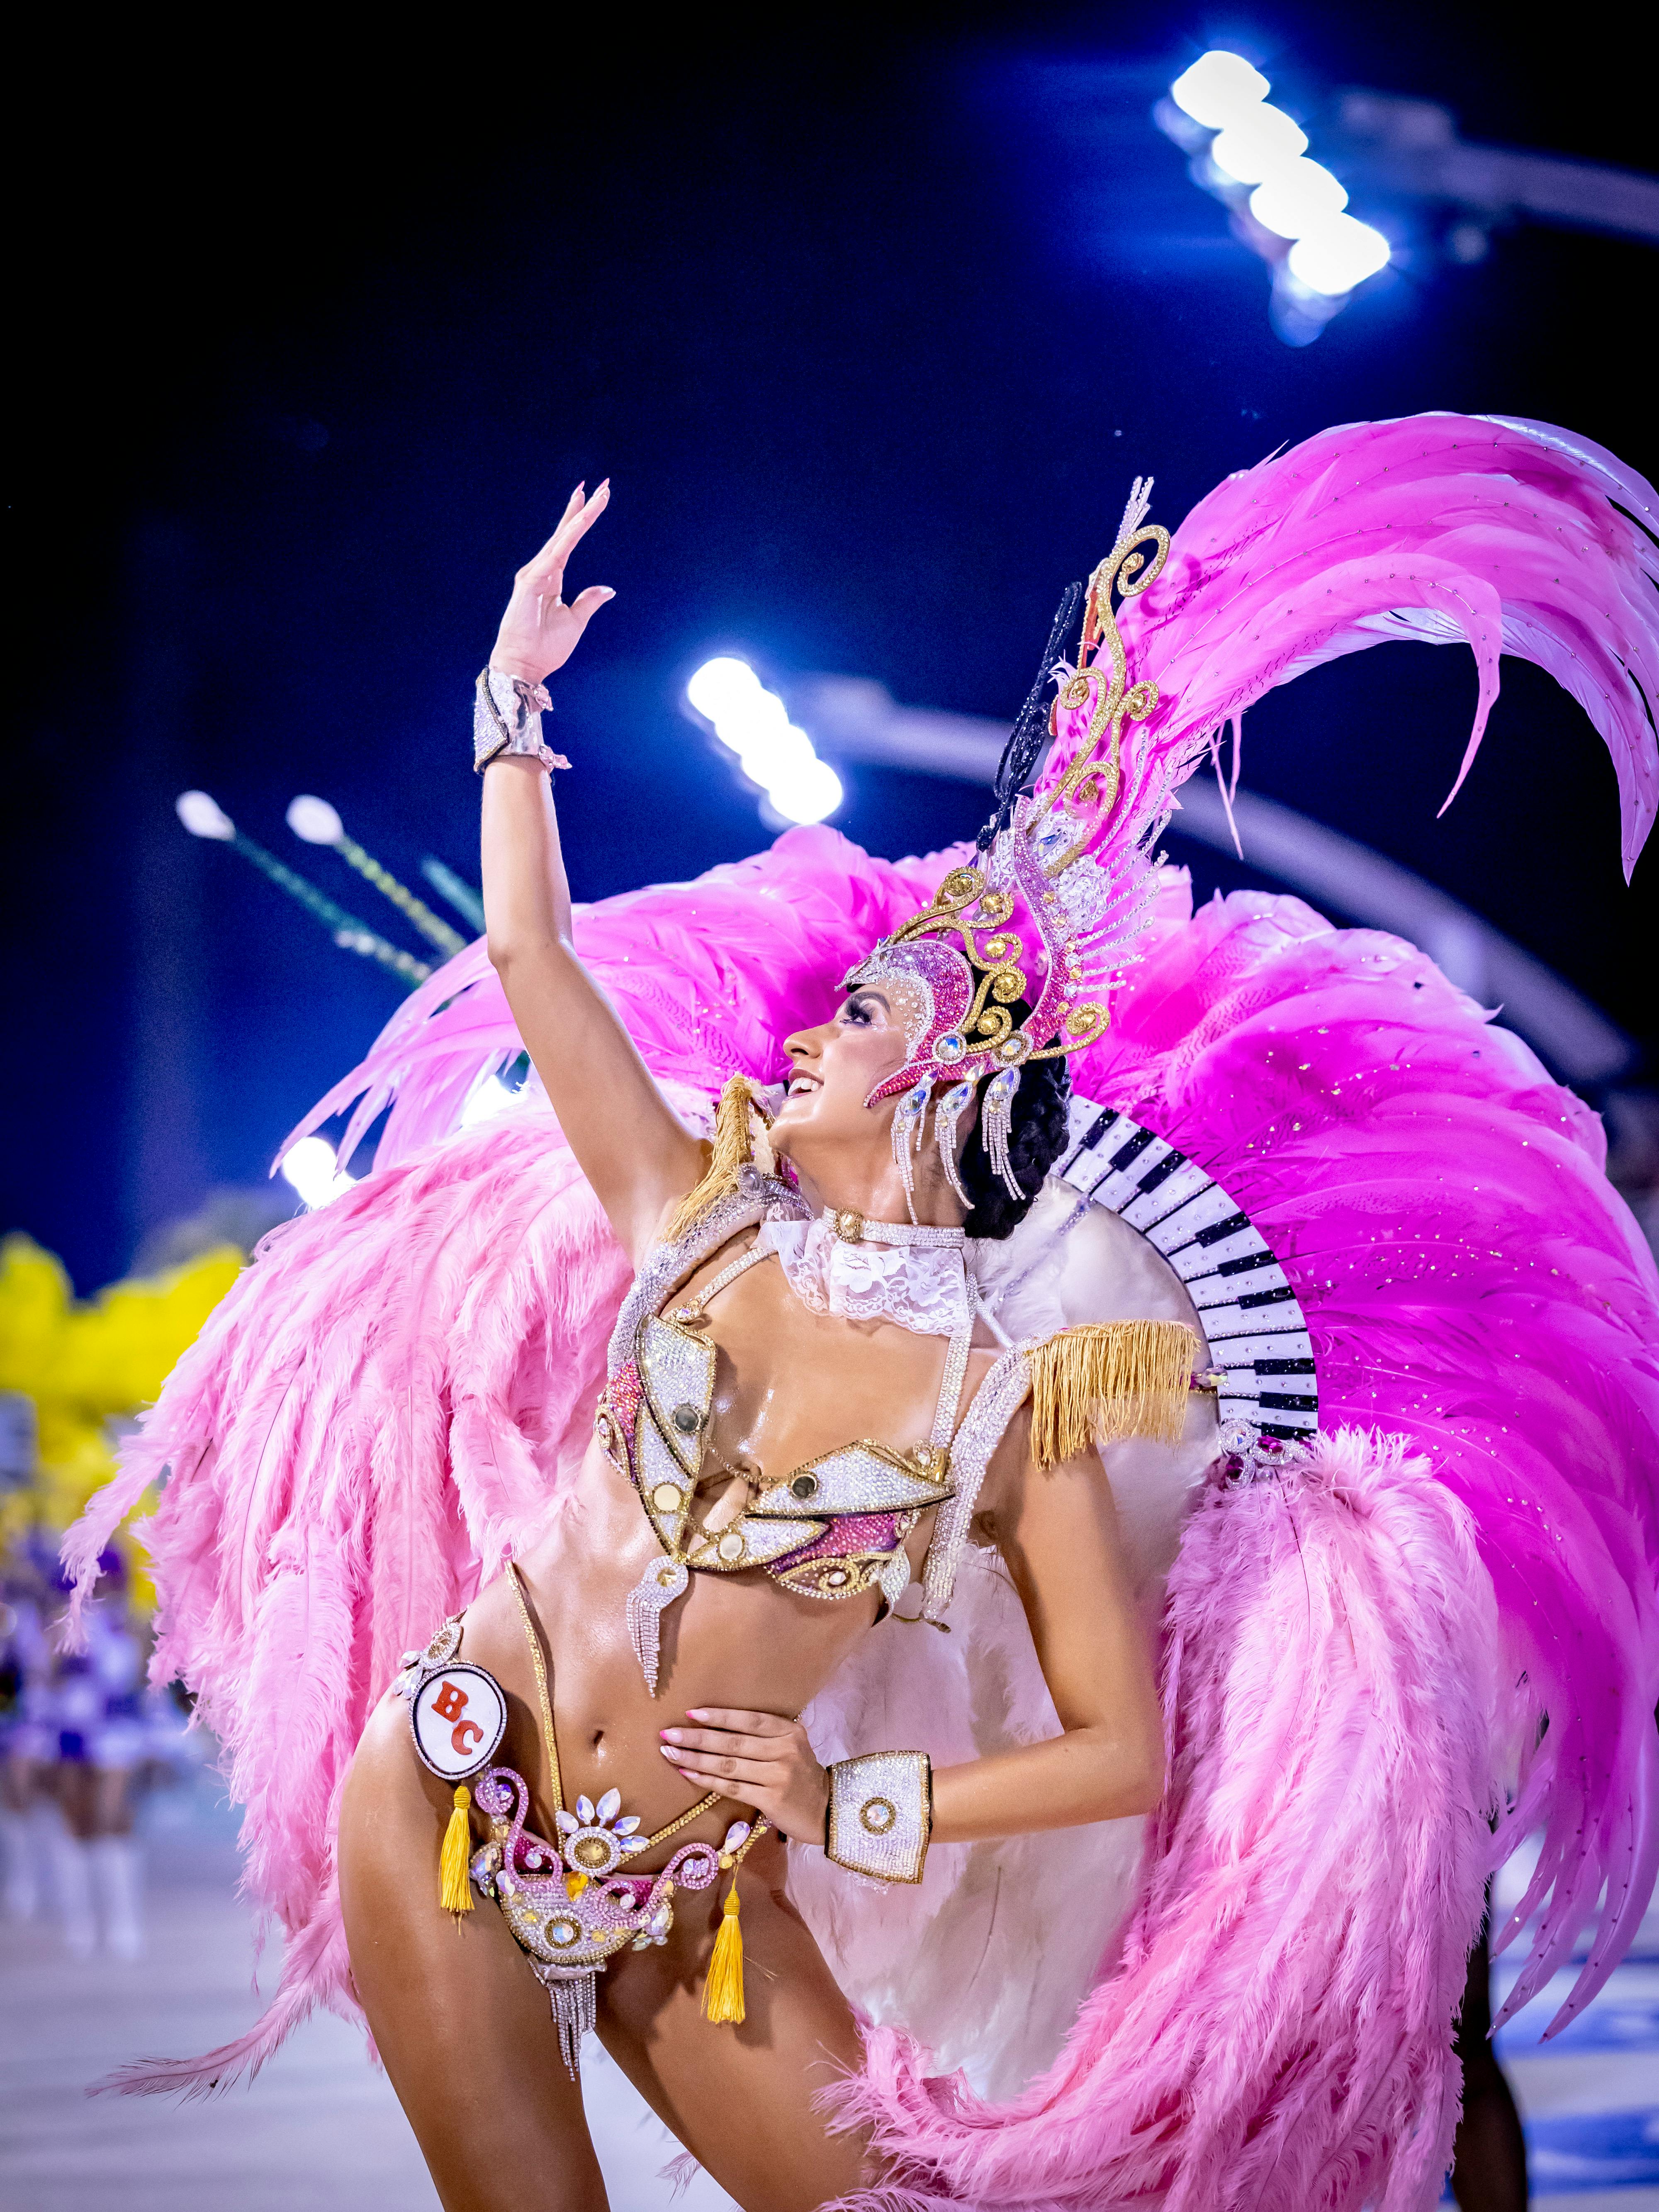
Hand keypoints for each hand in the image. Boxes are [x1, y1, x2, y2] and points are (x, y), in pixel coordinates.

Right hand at [490, 481, 614, 685]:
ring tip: (595, 494)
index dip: (582, 519)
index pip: (569, 541)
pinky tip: (580, 520)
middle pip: (565, 532)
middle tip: (601, 485)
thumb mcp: (575, 620)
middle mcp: (542, 569)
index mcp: (552, 576)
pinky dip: (568, 536)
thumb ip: (589, 600)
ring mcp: (535, 573)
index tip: (597, 498)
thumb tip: (608, 588)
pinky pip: (556, 553)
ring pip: (562, 538)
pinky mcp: (531, 581)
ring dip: (578, 516)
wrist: (525, 665)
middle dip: (582, 508)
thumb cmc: (546, 646)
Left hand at [660, 1708, 828, 1844]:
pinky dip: (706, 1780)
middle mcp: (785, 1750)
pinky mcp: (771, 1799)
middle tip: (668, 1733)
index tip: (690, 1713)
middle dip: (697, 1737)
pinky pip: (731, 1787)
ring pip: (728, 1765)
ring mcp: (778, 1775)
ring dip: (695, 1758)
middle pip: (733, 1742)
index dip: (718, 1716)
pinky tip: (688, 1773)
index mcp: (789, 1731)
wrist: (826, 1810)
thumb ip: (765, 1735)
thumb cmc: (801, 1775)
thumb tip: (717, 1726)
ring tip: (670, 1752)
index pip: (748, 1720)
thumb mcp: (791, 1746)